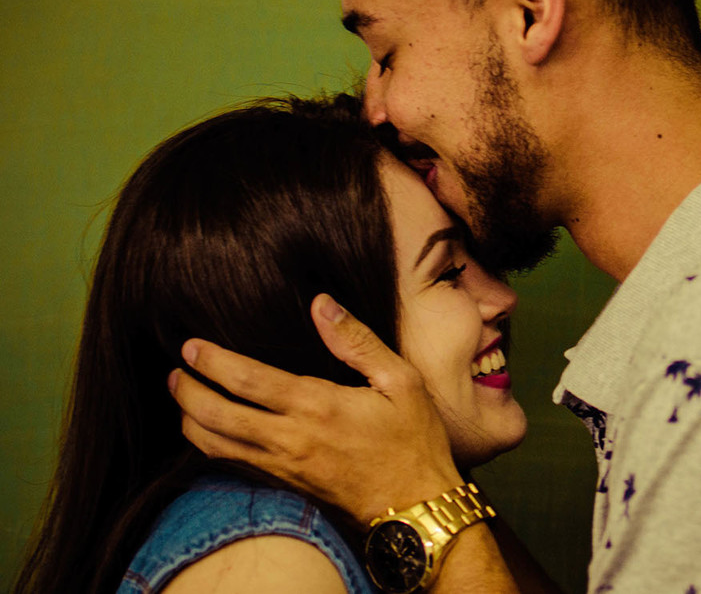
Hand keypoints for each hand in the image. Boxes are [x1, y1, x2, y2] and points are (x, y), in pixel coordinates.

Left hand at [168, 293, 462, 526]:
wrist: (415, 506)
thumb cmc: (413, 440)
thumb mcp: (401, 380)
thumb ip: (357, 340)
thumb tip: (322, 303)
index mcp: (317, 406)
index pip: (247, 380)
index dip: (212, 362)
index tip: (191, 346)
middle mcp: (291, 439)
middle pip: (217, 416)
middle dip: (187, 393)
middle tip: (174, 372)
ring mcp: (284, 466)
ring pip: (217, 446)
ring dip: (191, 422)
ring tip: (182, 399)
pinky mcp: (286, 484)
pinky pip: (234, 464)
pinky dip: (211, 446)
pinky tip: (211, 432)